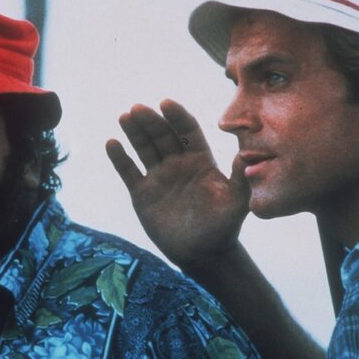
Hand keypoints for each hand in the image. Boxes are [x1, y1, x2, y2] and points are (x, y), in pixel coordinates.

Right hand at [106, 99, 249, 269]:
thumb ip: (240, 178)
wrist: (203, 255)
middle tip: (139, 108)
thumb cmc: (223, 227)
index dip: (177, 117)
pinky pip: (129, 171)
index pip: (188, 131)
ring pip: (144, 148)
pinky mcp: (142, 193)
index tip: (167, 103)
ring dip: (135, 132)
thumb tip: (246, 155)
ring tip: (125, 116)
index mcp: (201, 160)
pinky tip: (112, 143)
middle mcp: (178, 163)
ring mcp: (159, 176)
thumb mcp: (236, 202)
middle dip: (151, 121)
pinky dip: (120, 158)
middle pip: (163, 135)